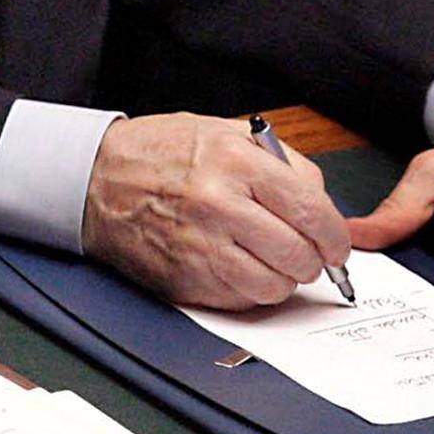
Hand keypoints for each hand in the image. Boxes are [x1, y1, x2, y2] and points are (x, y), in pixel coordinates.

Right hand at [82, 112, 349, 309]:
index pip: (310, 209)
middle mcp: (219, 205)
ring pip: (273, 286)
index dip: (334, 234)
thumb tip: (320, 201)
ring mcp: (199, 246)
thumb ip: (281, 162)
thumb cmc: (163, 152)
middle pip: (298, 253)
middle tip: (310, 254)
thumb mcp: (226, 133)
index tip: (337, 243)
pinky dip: (253, 291)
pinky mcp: (183, 279)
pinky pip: (240, 300)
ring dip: (285, 280)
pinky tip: (244, 268)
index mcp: (236, 162)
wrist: (97, 179)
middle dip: (315, 260)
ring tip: (275, 262)